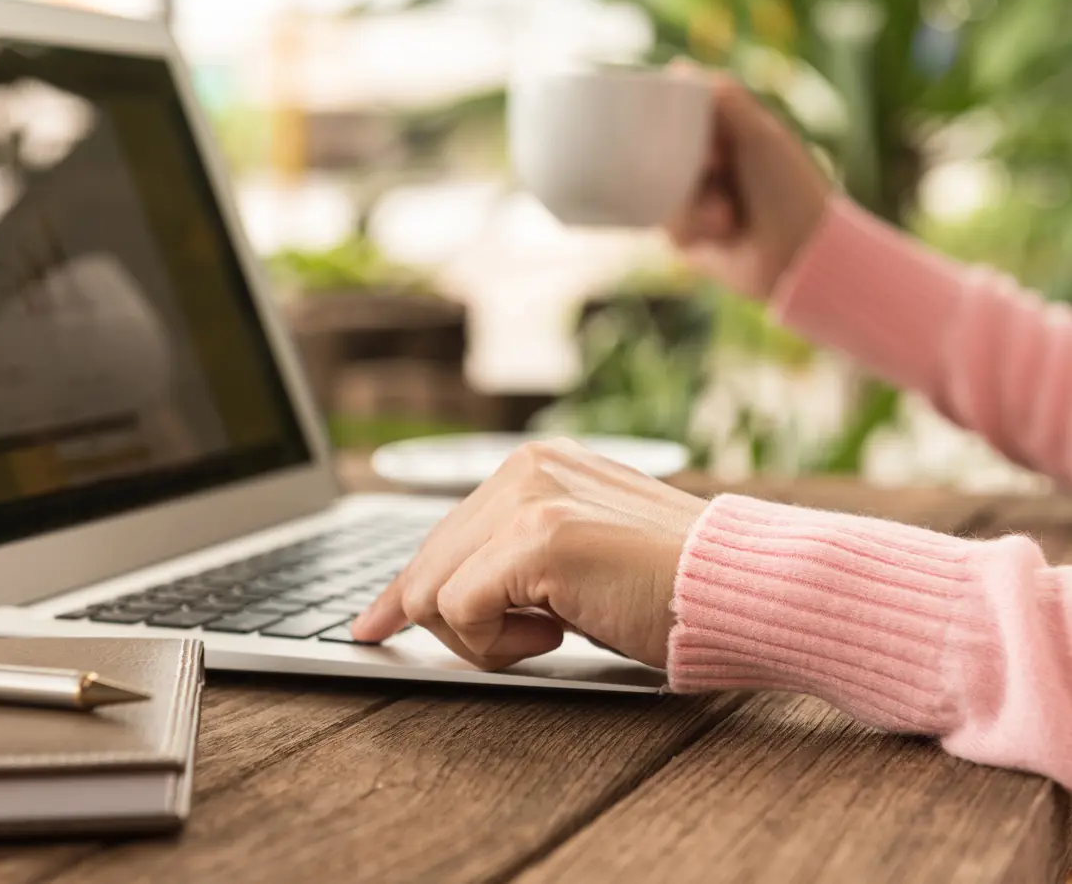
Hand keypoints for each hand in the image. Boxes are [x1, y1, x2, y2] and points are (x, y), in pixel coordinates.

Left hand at [350, 438, 705, 670]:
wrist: (745, 588)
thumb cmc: (668, 587)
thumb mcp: (576, 562)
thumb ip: (513, 562)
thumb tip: (438, 600)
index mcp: (533, 467)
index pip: (442, 534)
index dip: (403, 589)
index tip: (373, 624)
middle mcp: (524, 469)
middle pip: (425, 564)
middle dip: (448, 626)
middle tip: (506, 650)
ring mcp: (529, 499)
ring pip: (432, 592)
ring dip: (483, 637)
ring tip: (551, 633)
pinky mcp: (538, 538)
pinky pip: (460, 608)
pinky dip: (497, 644)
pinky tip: (555, 635)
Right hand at [665, 62, 830, 301]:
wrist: (800, 256)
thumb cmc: (790, 190)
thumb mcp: (761, 135)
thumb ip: (725, 100)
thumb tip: (677, 67)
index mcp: (729, 134)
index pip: (680, 114)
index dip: (673, 117)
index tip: (682, 124)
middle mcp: (711, 164)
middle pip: (662, 152)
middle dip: (683, 163)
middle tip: (716, 167)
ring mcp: (697, 200)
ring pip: (660, 191)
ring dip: (693, 203)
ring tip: (728, 215)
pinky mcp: (689, 235)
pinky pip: (667, 225)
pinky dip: (693, 228)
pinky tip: (723, 233)